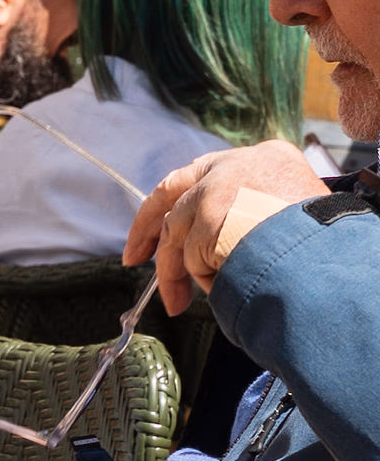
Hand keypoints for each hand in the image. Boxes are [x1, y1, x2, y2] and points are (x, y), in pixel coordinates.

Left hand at [124, 141, 319, 309]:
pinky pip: (186, 256)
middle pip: (174, 187)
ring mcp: (216, 189)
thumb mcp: (297, 216)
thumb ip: (263, 216)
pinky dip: (191, 279)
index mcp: (269, 158)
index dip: (187, 199)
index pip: (212, 172)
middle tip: (135, 254)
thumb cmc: (322, 247)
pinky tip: (204, 293)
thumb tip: (236, 246)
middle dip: (149, 224)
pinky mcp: (203, 218)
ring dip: (173, 271)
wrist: (326, 255)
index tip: (172, 220)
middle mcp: (239, 165)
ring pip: (177, 230)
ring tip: (176, 302)